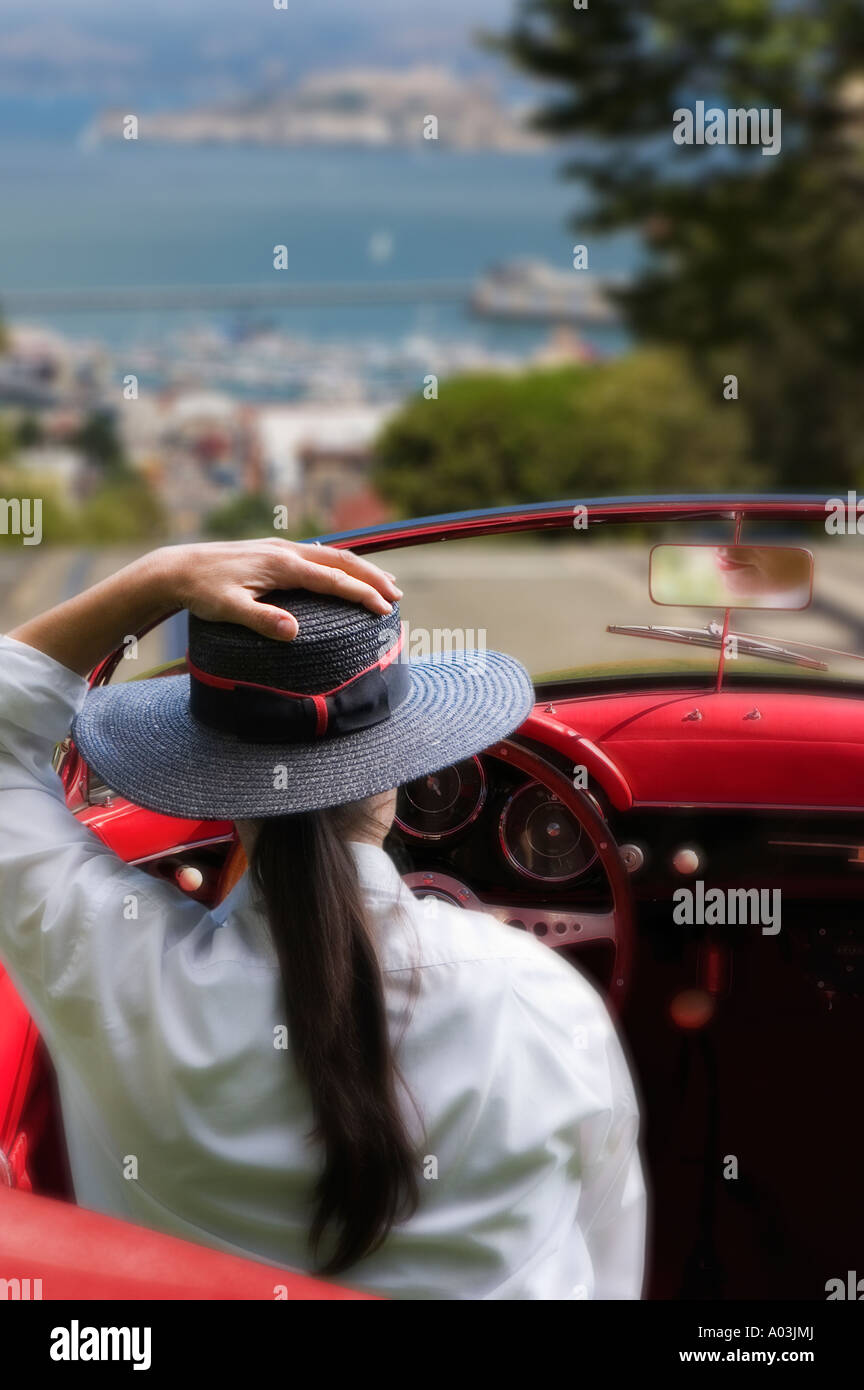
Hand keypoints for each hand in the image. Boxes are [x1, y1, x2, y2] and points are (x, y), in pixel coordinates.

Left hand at [165, 538, 401, 639]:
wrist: (177, 568)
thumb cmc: (203, 591)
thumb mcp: (228, 610)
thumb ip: (262, 620)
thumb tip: (294, 632)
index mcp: (282, 565)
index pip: (333, 579)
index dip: (362, 594)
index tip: (384, 609)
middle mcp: (287, 551)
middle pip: (341, 561)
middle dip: (372, 577)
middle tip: (397, 596)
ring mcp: (281, 549)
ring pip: (332, 555)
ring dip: (360, 569)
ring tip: (384, 583)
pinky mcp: (274, 552)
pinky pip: (318, 555)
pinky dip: (340, 564)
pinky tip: (344, 574)